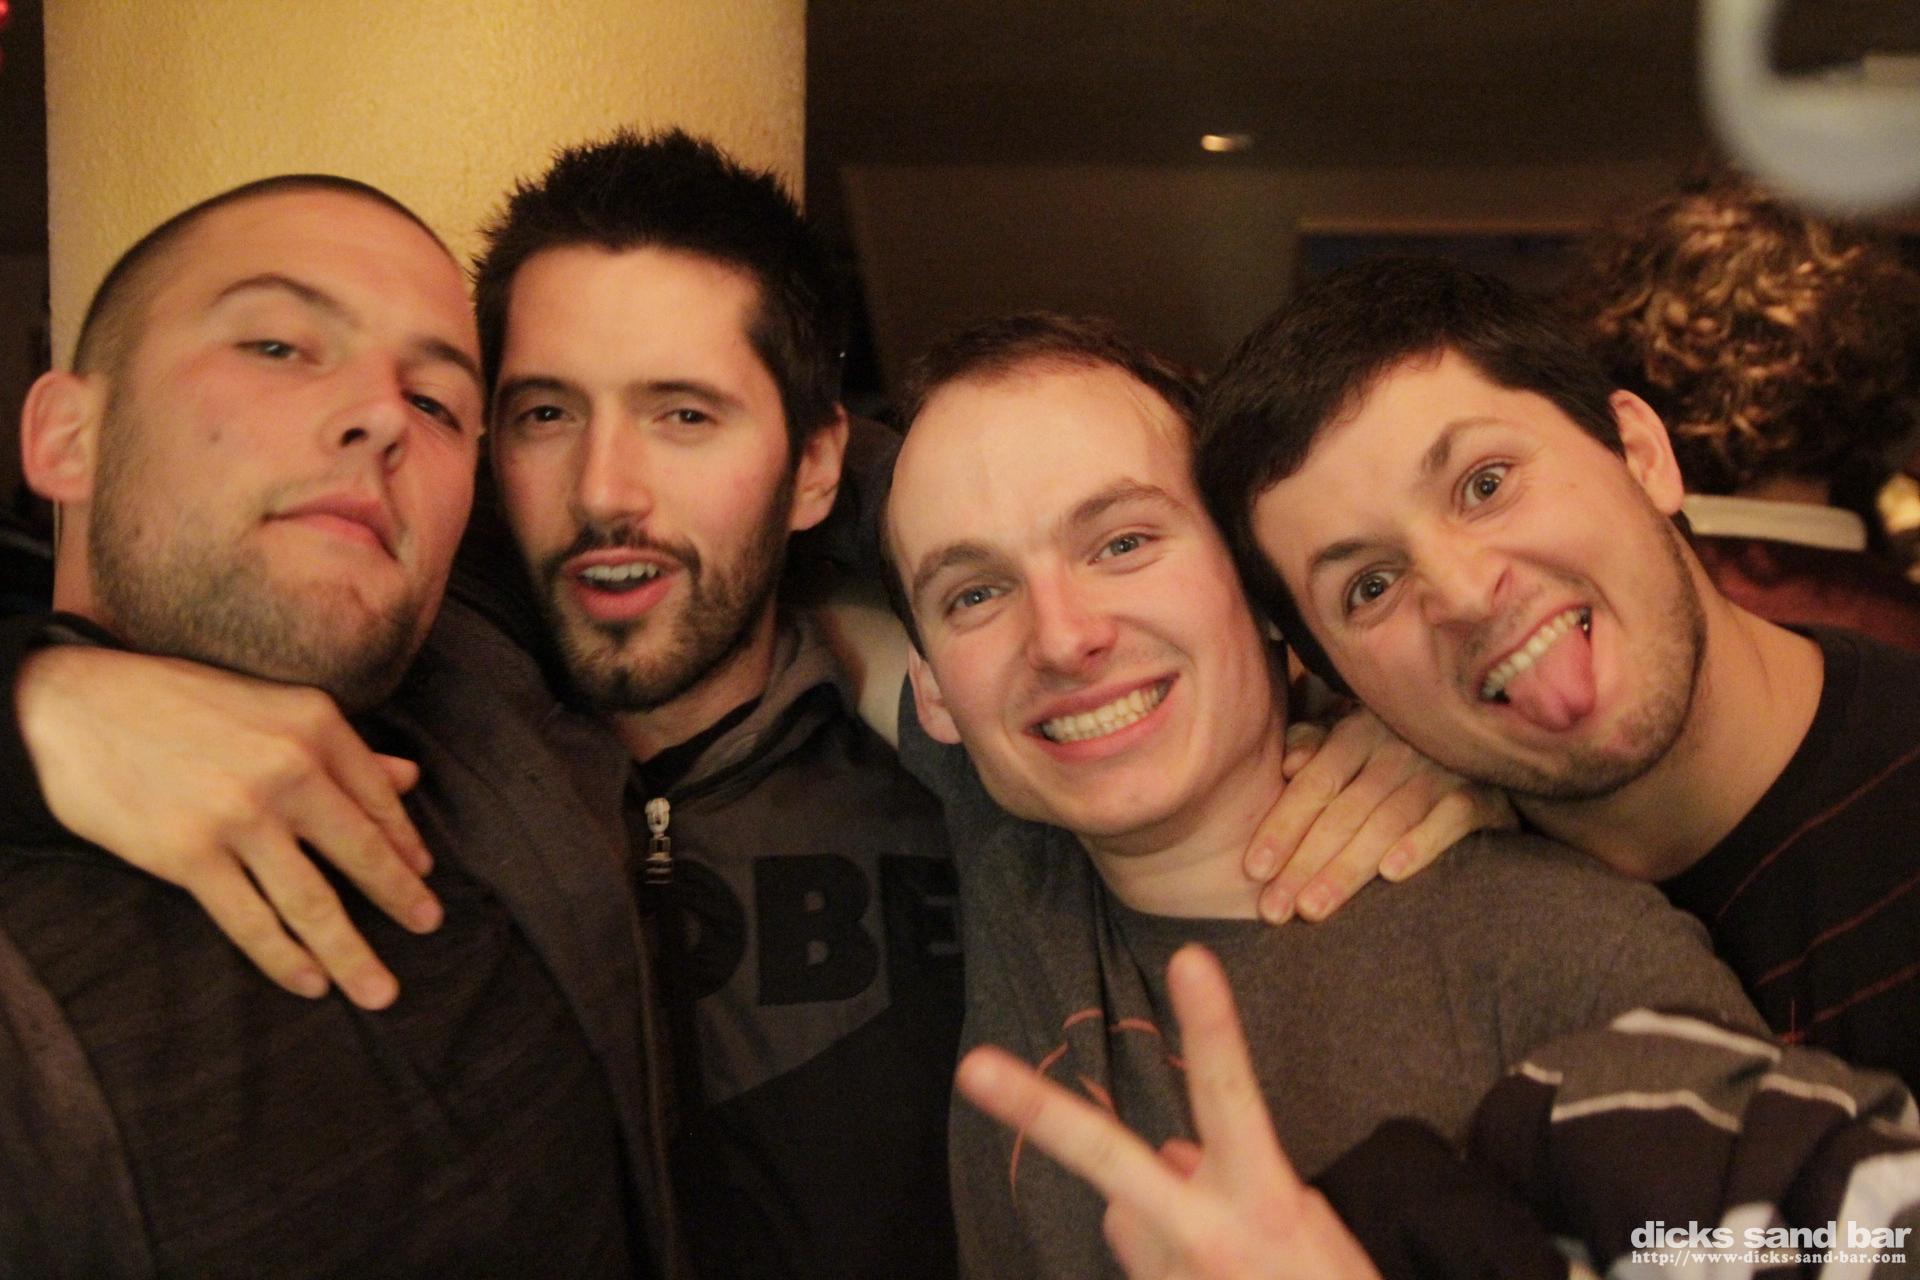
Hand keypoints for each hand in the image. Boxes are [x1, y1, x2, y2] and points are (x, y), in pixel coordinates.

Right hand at [15, 645, 439, 1007]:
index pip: (380, 800)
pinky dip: (285, 959)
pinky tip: (312, 983)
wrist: (76, 705)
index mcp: (317, 726)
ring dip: (352, 954)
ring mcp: (240, 817)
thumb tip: (411, 778)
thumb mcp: (273, 707)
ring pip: (312, 902)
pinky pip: (251, 922)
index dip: (406, 844)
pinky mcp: (190, 856)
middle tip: (430, 928)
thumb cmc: (180, 701)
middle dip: (401, 900)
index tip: (424, 875)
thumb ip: (343, 748)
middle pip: (361, 855)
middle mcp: (290, 770)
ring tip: (380, 991)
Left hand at [956, 945, 1382, 1279]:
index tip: (1191, 960)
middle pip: (1107, 1157)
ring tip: (1225, 1264)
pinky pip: (1140, 1260)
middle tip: (975, 1067)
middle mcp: (1203, 1233)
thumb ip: (1238, 1176)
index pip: (1231, 1096)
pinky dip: (1169, 1263)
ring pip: (1125, 1216)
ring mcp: (1170, 1276)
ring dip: (1159, 1225)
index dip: (1212, 1028)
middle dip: (1038, 1110)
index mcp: (1262, 1199)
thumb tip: (1173, 1152)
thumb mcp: (1306, 1225)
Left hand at [1243, 709, 1514, 923]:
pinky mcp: (1482, 794)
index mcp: (1358, 731)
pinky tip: (1391, 874)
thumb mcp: (1350, 740)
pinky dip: (1421, 844)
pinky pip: (1451, 818)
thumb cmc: (1395, 752)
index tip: (1254, 871)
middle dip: (1304, 863)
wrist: (1483, 747)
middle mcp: (1397, 746)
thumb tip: (1287, 763)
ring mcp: (1441, 768)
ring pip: (1387, 821)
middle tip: (1274, 909)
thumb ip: (1313, 747)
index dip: (1282, 826)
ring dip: (1347, 868)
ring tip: (1313, 908)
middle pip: (1343, 811)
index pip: (1314, 784)